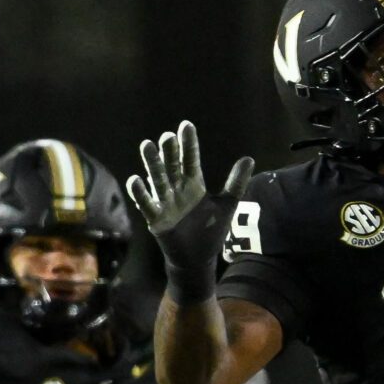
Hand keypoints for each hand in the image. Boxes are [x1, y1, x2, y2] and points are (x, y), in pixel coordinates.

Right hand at [130, 121, 254, 301]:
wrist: (198, 258)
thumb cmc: (210, 230)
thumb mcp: (227, 204)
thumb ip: (236, 183)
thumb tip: (248, 158)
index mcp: (193, 185)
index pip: (190, 160)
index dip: (188, 144)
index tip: (186, 125)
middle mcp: (177, 190)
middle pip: (172, 166)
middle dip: (169, 152)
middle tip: (167, 136)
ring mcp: (165, 203)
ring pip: (157, 179)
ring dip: (152, 164)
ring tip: (146, 145)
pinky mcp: (156, 218)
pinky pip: (147, 203)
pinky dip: (140, 193)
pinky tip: (135, 179)